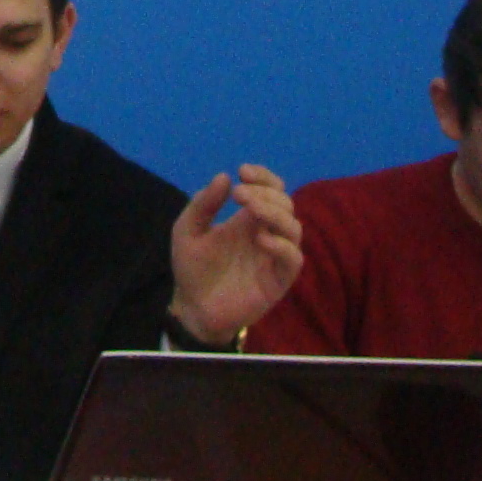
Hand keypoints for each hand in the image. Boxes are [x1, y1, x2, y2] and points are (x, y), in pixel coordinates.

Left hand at [169, 166, 301, 344]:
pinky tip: (261, 239)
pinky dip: (282, 246)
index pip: (271, 190)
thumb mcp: (187, 230)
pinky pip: (293, 259)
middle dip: (266, 193)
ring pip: (294, 228)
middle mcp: (266, 233)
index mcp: (249, 219)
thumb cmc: (193, 268)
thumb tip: (224, 176)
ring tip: (251, 211)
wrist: (193, 308)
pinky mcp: (279, 280)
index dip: (263, 177)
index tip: (243, 172)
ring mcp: (275, 256)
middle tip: (240, 195)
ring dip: (276, 214)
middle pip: (285, 204)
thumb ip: (203, 204)